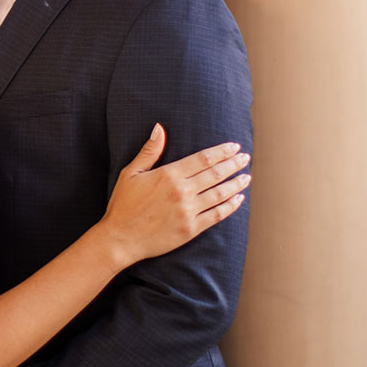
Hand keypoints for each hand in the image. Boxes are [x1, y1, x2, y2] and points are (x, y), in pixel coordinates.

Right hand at [93, 123, 250, 268]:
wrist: (120, 238)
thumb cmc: (123, 205)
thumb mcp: (130, 173)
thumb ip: (149, 151)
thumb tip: (159, 128)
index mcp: (168, 175)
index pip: (203, 159)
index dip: (221, 151)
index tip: (234, 147)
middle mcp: (181, 192)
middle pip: (216, 174)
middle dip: (233, 164)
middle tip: (245, 158)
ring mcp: (188, 211)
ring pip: (220, 193)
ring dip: (236, 184)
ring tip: (246, 177)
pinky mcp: (191, 229)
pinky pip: (217, 215)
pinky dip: (230, 206)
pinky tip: (238, 199)